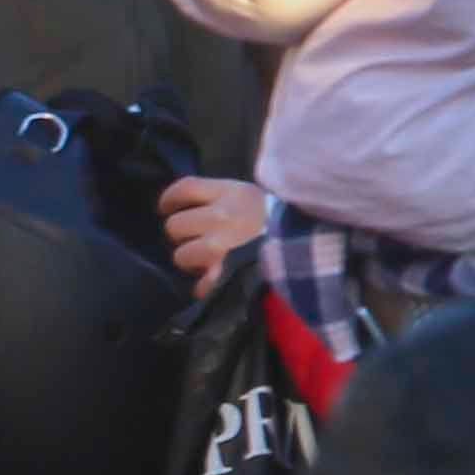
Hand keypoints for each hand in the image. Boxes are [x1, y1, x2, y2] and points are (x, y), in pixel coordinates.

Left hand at [162, 172, 266, 292]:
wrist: (308, 245)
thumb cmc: (277, 219)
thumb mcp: (250, 196)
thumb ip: (220, 197)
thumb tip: (189, 205)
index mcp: (229, 193)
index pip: (184, 188)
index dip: (169, 199)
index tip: (166, 208)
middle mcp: (222, 216)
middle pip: (174, 225)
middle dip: (181, 235)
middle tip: (194, 239)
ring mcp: (223, 246)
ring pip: (181, 255)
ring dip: (190, 261)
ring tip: (205, 261)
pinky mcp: (227, 272)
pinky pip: (200, 284)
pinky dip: (204, 286)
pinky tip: (212, 282)